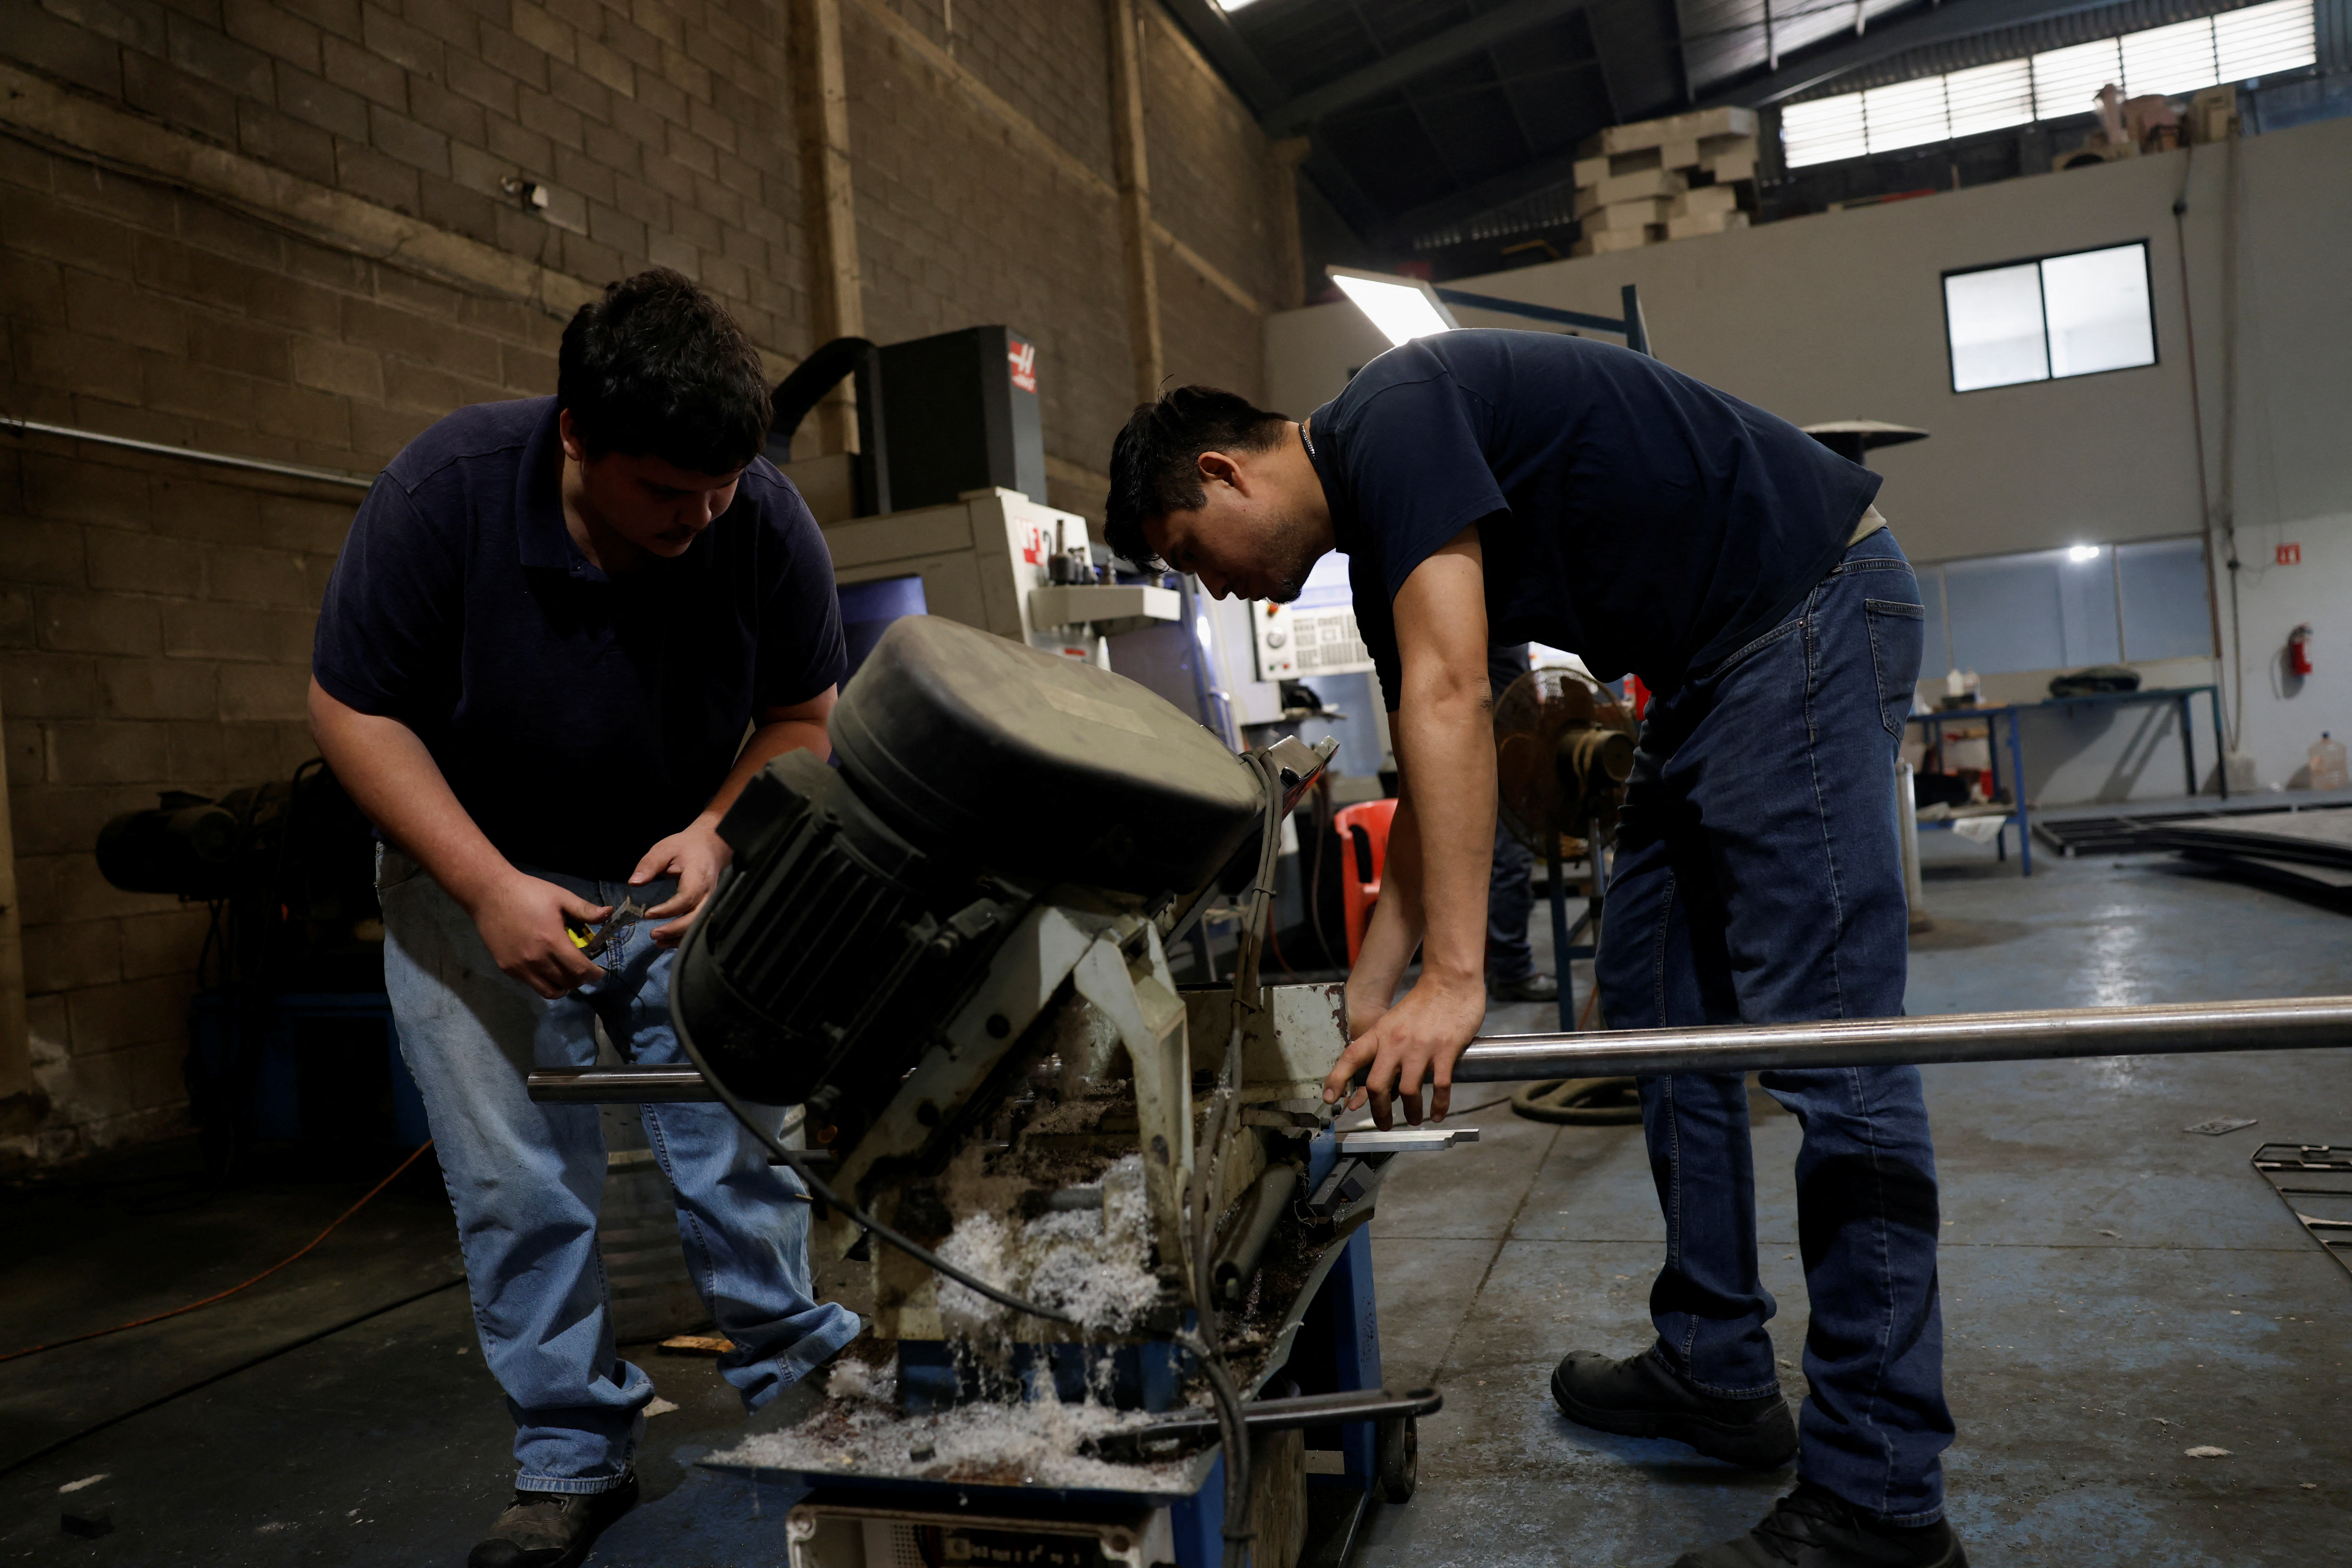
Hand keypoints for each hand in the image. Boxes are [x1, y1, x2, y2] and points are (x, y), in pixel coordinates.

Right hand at [467, 871, 610, 998]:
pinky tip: (545, 967)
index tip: (598, 972)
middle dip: (580, 979)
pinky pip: (531, 984)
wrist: (490, 894)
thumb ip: (585, 910)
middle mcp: (536, 960)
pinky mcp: (507, 968)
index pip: (580, 970)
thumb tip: (609, 913)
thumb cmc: (528, 893)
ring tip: (566, 974)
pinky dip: (543, 981)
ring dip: (562, 986)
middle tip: (582, 969)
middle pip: (567, 983)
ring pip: (549, 991)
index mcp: (552, 942)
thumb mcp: (561, 897)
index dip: (594, 974)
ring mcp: (520, 967)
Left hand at [631, 817, 731, 946]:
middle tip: (653, 934)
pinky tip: (668, 942)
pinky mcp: (707, 908)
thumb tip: (633, 883)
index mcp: (699, 875)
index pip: (687, 897)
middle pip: (696, 917)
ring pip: (699, 926)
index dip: (668, 909)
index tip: (648, 914)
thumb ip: (649, 865)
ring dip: (680, 937)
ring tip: (658, 942)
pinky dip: (684, 937)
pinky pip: (699, 927)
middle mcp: (708, 892)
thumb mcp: (664, 849)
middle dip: (676, 929)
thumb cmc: (685, 848)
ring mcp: (710, 902)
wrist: (709, 847)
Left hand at [1321, 973, 1487, 1128]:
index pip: (1351, 1057)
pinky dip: (1438, 1105)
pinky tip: (1437, 1114)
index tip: (1330, 1100)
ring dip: (1410, 1112)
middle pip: (1376, 1084)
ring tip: (1413, 1120)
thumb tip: (1379, 1078)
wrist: (1451, 981)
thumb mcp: (1394, 1021)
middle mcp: (1396, 1042)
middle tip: (1383, 1124)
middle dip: (1378, 1111)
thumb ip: (1386, 1047)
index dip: (1337, 1079)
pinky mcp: (1446, 1050)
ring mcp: (1421, 1047)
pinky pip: (1440, 1086)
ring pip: (1408, 1091)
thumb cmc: (1423, 1002)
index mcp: (1381, 1033)